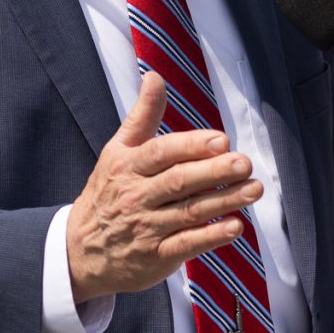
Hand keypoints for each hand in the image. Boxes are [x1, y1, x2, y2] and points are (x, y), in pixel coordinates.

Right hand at [65, 72, 261, 304]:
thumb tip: (155, 76)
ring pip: (189, 212)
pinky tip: (235, 227)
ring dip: (224, 201)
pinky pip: (186, 245)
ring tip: (253, 190)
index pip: (162, 153)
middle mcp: (137, 196)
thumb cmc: (107, 194)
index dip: (192, 146)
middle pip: (179, 182)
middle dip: (214, 172)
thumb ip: (142, 116)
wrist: (80, 251)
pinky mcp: (156, 257)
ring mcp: (147, 228)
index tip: (222, 140)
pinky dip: (211, 237)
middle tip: (244, 163)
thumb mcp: (116, 152)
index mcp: (128, 167)